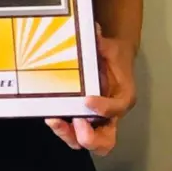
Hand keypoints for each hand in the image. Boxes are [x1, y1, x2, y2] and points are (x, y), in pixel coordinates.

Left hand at [46, 24, 135, 156]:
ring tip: (55, 121)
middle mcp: (110, 114)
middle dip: (91, 138)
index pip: (117, 107)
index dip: (104, 107)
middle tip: (77, 124)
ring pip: (87, 141)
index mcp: (122, 96)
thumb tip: (94, 29)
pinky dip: (63, 129)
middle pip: (106, 139)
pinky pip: (73, 131)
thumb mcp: (109, 46)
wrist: (110, 59)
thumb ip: (101, 42)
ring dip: (71, 136)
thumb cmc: (111, 55)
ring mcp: (95, 120)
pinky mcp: (80, 118)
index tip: (88, 101)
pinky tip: (49, 117)